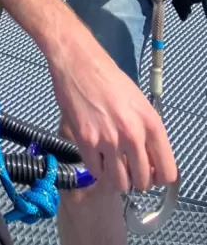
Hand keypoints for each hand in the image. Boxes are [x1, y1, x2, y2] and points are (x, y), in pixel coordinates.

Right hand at [48, 29, 177, 192]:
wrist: (78, 62)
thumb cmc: (109, 78)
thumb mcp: (139, 102)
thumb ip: (146, 131)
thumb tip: (147, 160)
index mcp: (151, 124)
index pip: (167, 172)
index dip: (158, 177)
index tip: (148, 172)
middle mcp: (133, 135)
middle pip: (142, 181)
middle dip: (136, 179)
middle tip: (127, 168)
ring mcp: (108, 140)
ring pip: (119, 182)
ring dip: (116, 178)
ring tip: (110, 165)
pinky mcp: (86, 140)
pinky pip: (95, 171)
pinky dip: (96, 168)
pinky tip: (94, 155)